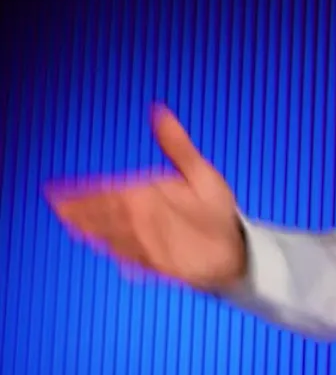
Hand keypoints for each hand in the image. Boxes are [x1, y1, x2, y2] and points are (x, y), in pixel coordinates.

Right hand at [44, 104, 246, 291]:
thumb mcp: (199, 172)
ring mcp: (149, 242)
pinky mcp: (161, 263)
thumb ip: (178, 146)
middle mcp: (142, 218)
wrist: (236, 243)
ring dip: (100, 233)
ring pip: (118, 237)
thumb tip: (160, 111)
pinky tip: (120, 256)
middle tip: (63, 208)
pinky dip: (131, 258)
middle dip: (86, 211)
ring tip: (79, 229)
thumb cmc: (216, 208)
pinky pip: (141, 260)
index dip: (84, 192)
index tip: (59, 191)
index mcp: (144, 193)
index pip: (108, 191)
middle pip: (107, 214)